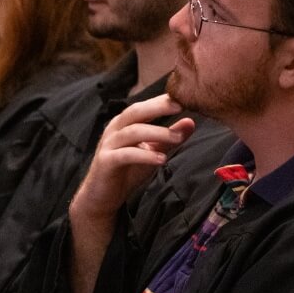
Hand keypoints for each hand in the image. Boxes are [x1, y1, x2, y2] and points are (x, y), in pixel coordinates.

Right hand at [71, 94, 194, 222]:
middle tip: (179, 106)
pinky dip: (145, 155)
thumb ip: (169, 138)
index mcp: (125, 123)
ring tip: (177, 138)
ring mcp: (109, 144)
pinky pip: (126, 154)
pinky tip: (161, 159)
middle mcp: (115, 129)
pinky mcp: (106, 161)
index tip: (184, 97)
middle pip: (136, 111)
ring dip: (157, 133)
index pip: (145, 106)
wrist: (102, 195)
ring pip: (133, 132)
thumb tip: (191, 122)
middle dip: (158, 107)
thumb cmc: (127, 170)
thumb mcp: (153, 152)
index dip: (163, 100)